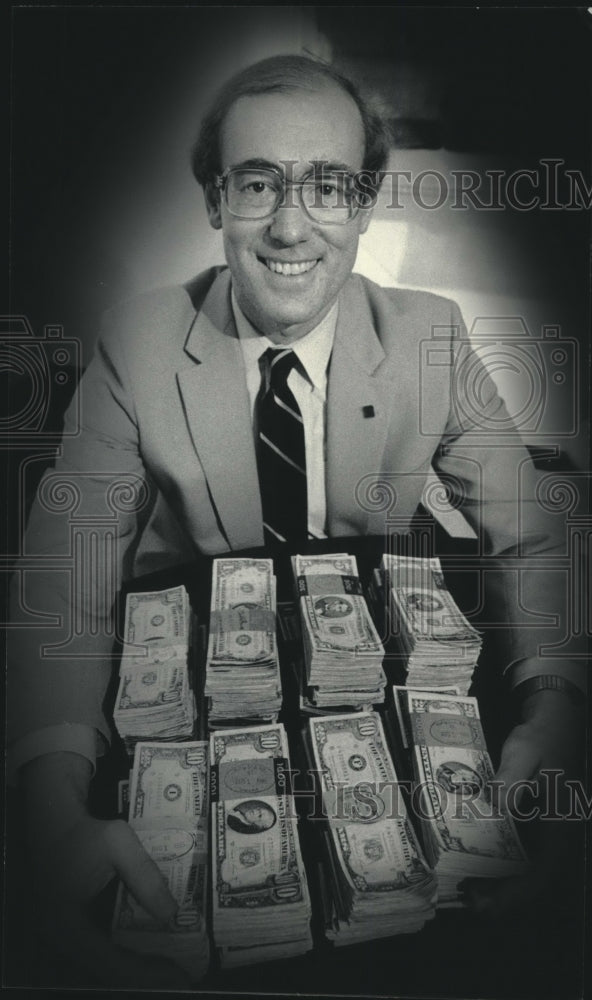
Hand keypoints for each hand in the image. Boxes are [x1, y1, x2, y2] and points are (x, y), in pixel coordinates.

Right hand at [21, 752, 191, 987]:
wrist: (53, 823)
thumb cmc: (84, 832)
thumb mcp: (117, 842)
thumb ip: (144, 875)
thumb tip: (172, 913)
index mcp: (66, 925)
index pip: (110, 963)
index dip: (146, 973)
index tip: (178, 976)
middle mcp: (59, 941)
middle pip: (106, 974)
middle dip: (144, 978)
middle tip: (180, 976)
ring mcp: (61, 941)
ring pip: (101, 969)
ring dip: (135, 971)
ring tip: (170, 969)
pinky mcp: (69, 934)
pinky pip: (98, 955)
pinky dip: (124, 958)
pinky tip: (149, 954)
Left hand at [461, 689, 584, 916]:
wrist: (556, 721)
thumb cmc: (543, 736)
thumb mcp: (525, 750)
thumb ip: (511, 778)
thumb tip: (494, 804)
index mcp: (561, 824)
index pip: (543, 872)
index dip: (515, 893)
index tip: (487, 900)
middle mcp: (557, 836)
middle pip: (534, 881)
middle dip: (502, 897)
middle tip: (468, 898)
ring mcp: (547, 833)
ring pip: (527, 872)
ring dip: (500, 886)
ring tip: (467, 888)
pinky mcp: (536, 827)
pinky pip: (521, 856)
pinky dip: (500, 866)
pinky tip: (474, 863)